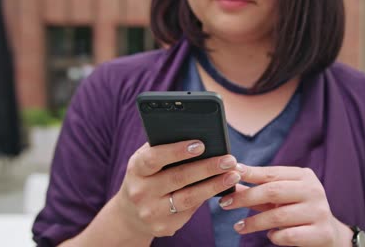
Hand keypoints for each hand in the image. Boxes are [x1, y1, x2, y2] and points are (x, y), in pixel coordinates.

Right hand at [114, 141, 241, 238]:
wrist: (131, 214)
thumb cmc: (147, 176)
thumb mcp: (147, 161)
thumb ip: (164, 147)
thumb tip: (199, 136)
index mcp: (136, 169)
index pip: (154, 158)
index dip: (177, 151)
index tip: (201, 144)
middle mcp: (140, 192)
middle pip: (178, 178)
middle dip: (207, 167)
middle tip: (229, 159)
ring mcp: (151, 212)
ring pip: (188, 198)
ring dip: (214, 186)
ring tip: (233, 175)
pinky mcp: (164, 227)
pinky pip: (190, 211)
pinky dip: (207, 198)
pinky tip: (222, 189)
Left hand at [219, 165, 352, 246]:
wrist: (329, 234)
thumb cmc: (297, 211)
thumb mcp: (280, 198)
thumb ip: (258, 189)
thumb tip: (229, 180)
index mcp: (304, 176)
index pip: (272, 173)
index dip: (249, 174)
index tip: (229, 174)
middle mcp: (313, 190)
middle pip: (273, 191)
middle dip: (245, 197)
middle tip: (225, 203)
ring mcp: (319, 212)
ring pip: (278, 216)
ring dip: (254, 222)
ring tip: (239, 226)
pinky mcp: (321, 233)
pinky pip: (289, 236)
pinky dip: (275, 237)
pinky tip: (270, 236)